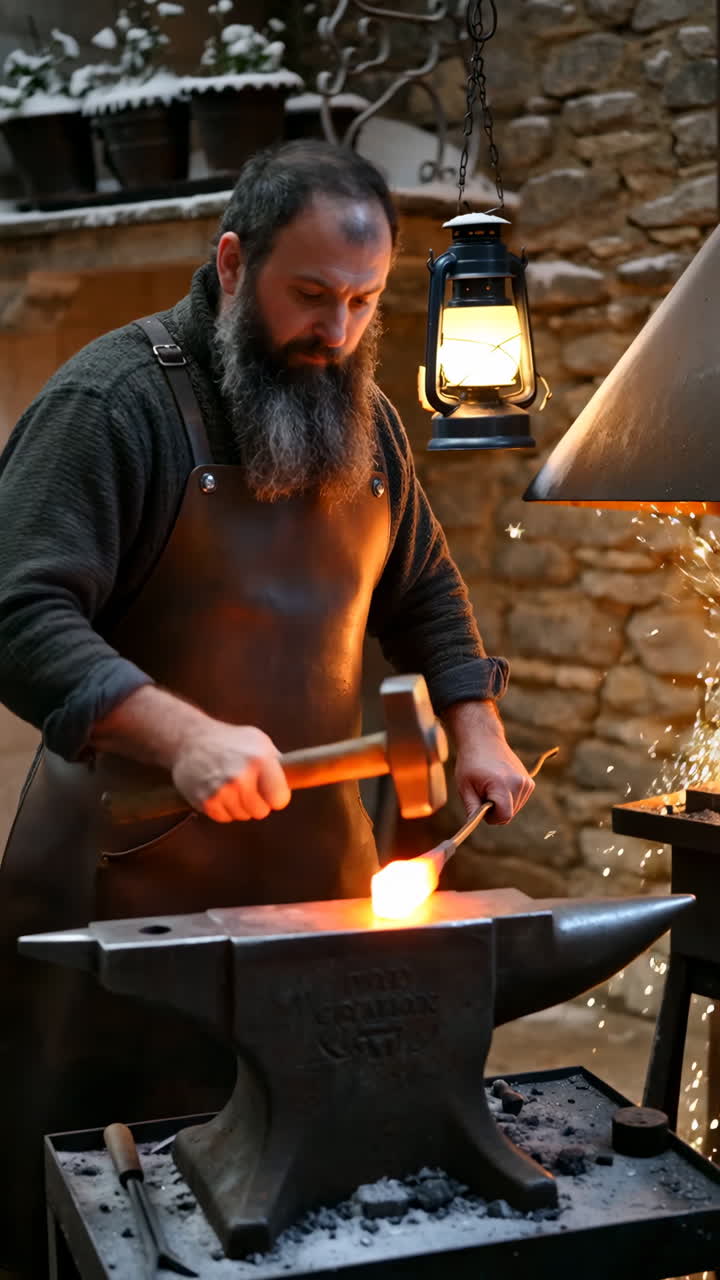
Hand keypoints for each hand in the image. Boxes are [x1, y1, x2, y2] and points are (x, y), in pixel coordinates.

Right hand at [171, 722, 290, 822]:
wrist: (190, 740)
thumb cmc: (230, 740)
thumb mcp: (260, 741)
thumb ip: (278, 763)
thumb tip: (298, 780)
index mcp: (259, 760)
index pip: (280, 800)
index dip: (277, 797)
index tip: (272, 791)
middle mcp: (241, 777)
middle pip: (261, 812)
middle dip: (258, 802)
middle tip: (248, 786)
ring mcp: (222, 790)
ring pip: (243, 816)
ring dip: (240, 805)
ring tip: (232, 786)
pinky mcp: (205, 801)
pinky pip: (225, 818)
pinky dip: (224, 809)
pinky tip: (219, 791)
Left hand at [444, 700, 534, 824]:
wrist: (484, 740)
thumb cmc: (471, 763)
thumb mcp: (464, 787)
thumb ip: (472, 808)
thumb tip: (474, 825)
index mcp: (503, 784)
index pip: (504, 816)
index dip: (491, 818)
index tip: (481, 808)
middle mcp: (519, 783)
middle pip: (509, 814)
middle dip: (495, 810)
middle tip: (483, 792)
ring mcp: (527, 782)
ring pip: (514, 808)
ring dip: (502, 804)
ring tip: (491, 785)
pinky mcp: (529, 782)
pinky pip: (518, 801)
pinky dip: (508, 798)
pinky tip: (499, 783)